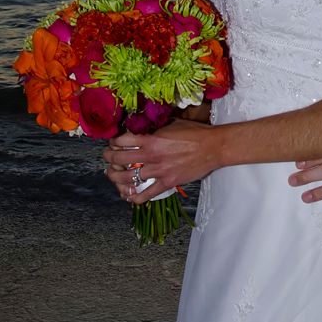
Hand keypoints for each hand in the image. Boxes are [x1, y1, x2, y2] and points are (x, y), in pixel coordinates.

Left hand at [104, 119, 221, 202]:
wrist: (214, 147)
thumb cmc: (196, 133)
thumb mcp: (172, 124)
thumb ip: (156, 128)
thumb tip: (144, 126)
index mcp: (152, 139)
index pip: (122, 140)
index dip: (114, 141)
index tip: (113, 142)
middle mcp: (152, 156)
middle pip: (119, 159)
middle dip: (109, 158)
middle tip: (107, 157)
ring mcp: (159, 171)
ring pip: (128, 178)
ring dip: (116, 177)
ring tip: (112, 175)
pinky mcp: (167, 182)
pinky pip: (146, 194)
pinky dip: (135, 197)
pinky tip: (129, 196)